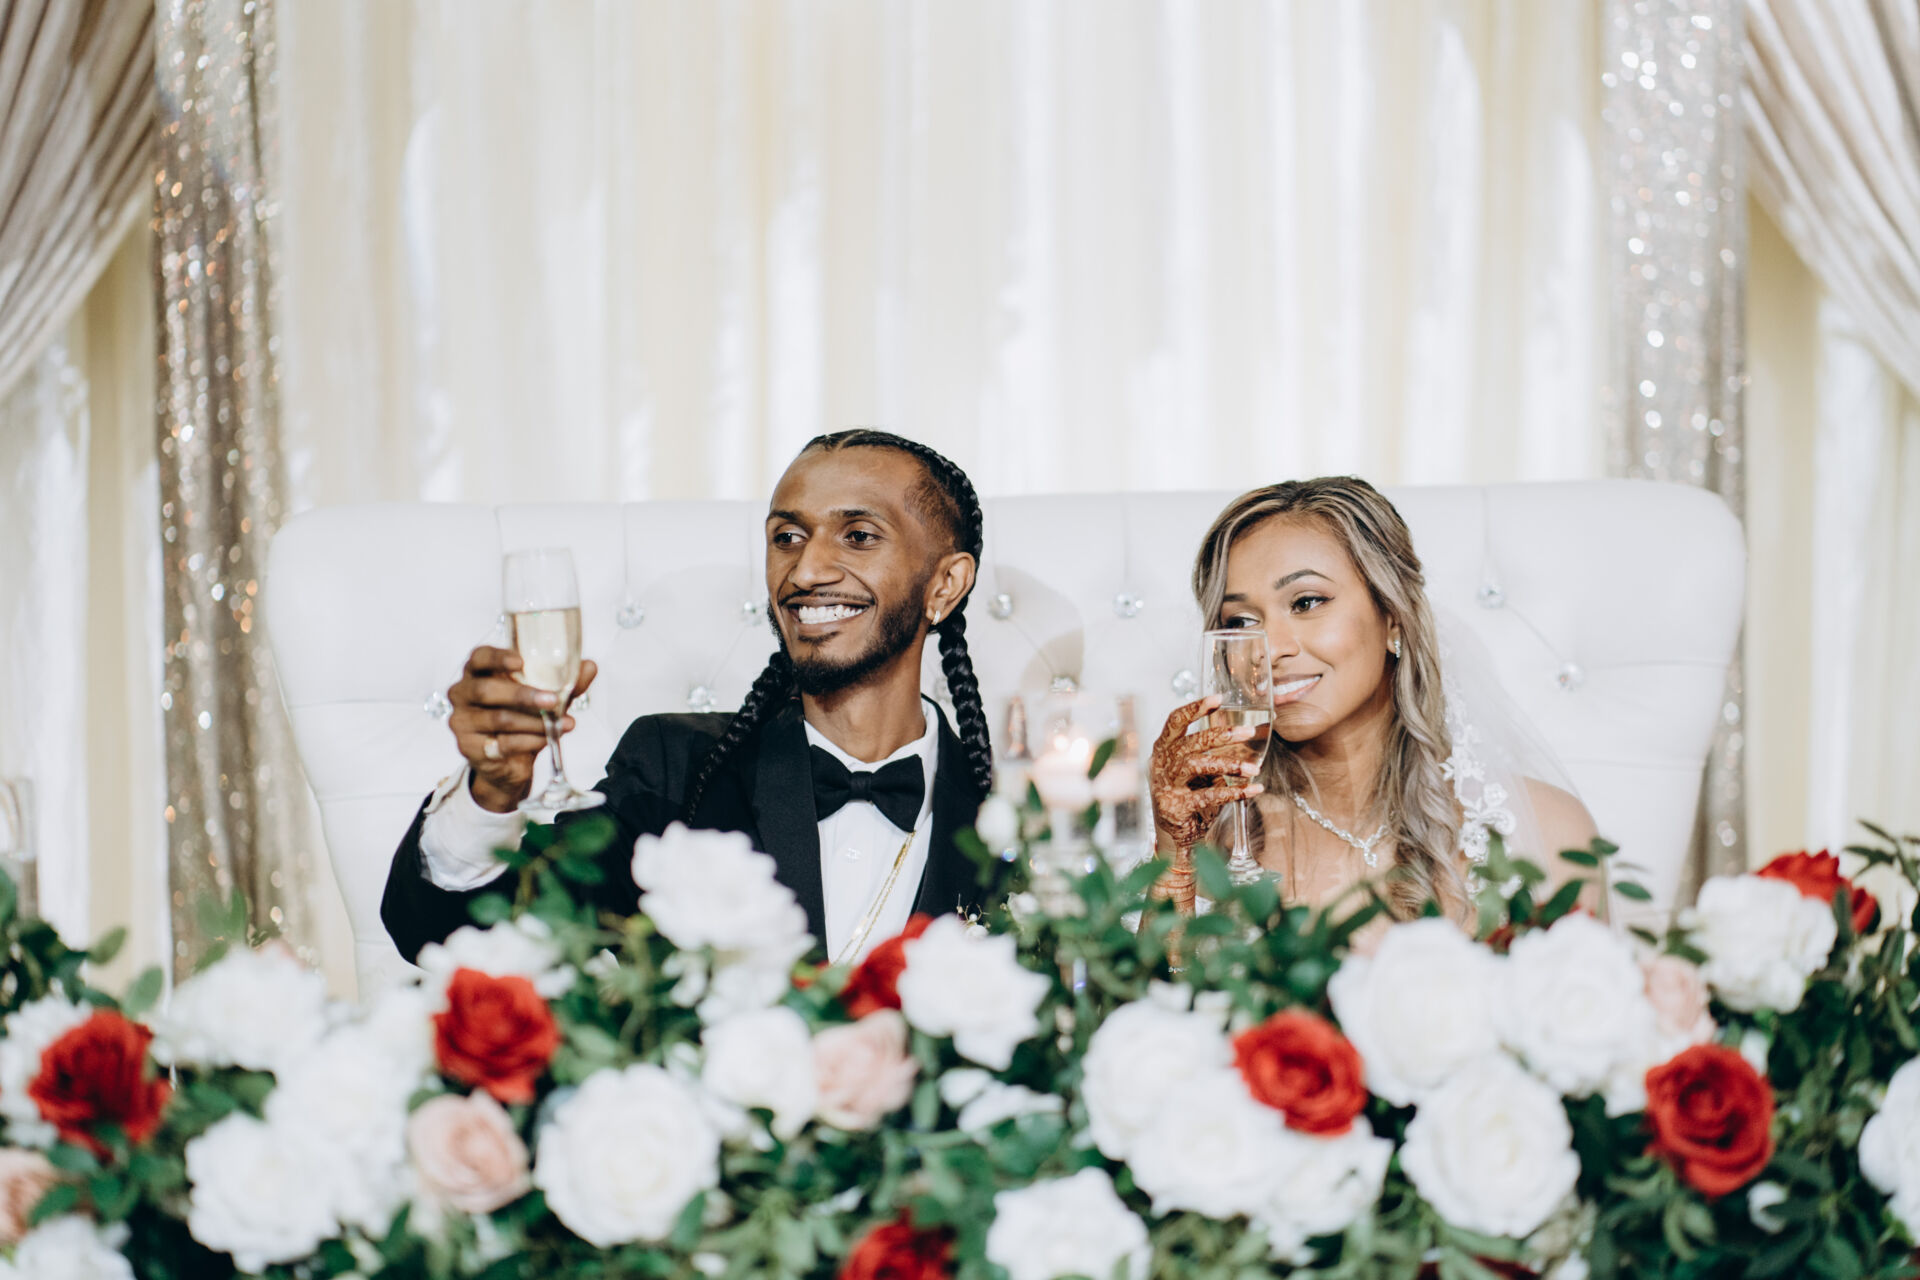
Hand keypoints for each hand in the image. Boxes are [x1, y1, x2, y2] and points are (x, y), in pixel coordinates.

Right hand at [447, 646, 598, 812]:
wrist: (508, 763)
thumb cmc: (521, 719)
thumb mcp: (544, 698)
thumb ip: (565, 683)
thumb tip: (590, 667)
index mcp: (478, 673)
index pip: (479, 658)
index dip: (497, 658)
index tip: (520, 662)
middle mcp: (463, 694)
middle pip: (486, 690)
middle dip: (522, 694)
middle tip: (553, 699)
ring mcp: (462, 722)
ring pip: (498, 719)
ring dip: (534, 722)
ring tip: (562, 724)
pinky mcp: (468, 748)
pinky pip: (502, 744)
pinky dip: (529, 742)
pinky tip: (547, 739)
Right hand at [1148, 694, 1264, 852]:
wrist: (1175, 835)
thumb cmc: (1187, 794)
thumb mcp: (1193, 769)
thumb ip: (1207, 751)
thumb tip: (1240, 732)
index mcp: (1163, 749)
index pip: (1175, 721)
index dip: (1195, 708)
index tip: (1218, 699)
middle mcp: (1161, 764)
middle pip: (1191, 742)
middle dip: (1221, 735)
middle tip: (1249, 732)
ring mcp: (1165, 785)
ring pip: (1197, 766)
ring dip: (1229, 764)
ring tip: (1254, 768)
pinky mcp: (1176, 806)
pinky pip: (1208, 796)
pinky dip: (1234, 793)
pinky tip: (1253, 790)